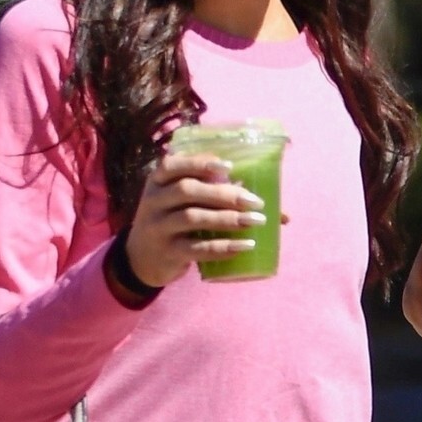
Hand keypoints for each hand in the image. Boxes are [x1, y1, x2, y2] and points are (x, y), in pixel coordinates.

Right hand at [125, 151, 268, 286]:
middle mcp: (154, 201)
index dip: (199, 163)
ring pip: (193, 218)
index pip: (173, 164)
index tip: (228, 166)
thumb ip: (217, 197)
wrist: (141, 259)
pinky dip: (223, 247)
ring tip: (255, 222)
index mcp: (158, 181)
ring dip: (227, 219)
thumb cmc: (175, 223)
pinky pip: (196, 249)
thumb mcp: (183, 204)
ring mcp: (157, 227)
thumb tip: (281, 212)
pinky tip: (244, 246)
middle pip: (188, 190)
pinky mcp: (167, 253)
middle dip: (225, 194)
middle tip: (256, 202)